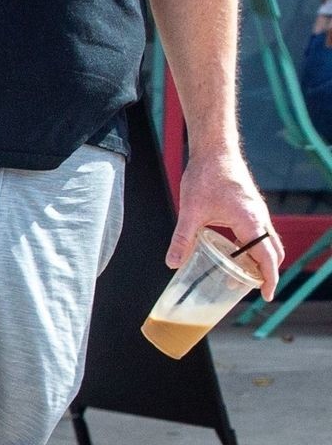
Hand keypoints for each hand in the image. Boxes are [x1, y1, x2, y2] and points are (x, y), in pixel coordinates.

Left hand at [168, 149, 283, 300]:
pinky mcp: (251, 207)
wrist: (215, 149)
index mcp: (250, 221)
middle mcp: (259, 217)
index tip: (266, 296)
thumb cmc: (205, 176)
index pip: (267, 257)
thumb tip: (173, 264)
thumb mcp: (190, 211)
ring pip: (267, 243)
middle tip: (248, 289)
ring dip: (258, 260)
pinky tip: (233, 252)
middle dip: (264, 273)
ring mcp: (257, 211)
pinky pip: (259, 233)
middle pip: (272, 252)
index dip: (269, 279)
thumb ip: (182, 239)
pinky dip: (253, 247)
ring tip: (239, 276)